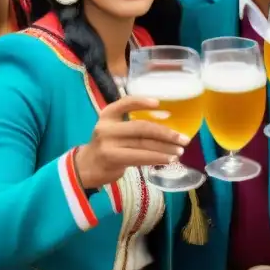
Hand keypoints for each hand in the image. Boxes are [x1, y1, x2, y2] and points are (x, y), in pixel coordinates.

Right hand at [75, 96, 189, 189]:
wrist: (86, 167)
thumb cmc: (107, 146)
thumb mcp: (114, 129)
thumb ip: (132, 125)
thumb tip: (166, 125)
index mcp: (108, 114)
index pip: (125, 102)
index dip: (142, 102)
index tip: (159, 103)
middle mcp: (107, 127)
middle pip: (141, 128)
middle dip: (165, 133)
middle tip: (183, 138)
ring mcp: (108, 144)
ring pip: (143, 144)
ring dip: (165, 149)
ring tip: (180, 151)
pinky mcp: (112, 159)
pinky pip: (139, 157)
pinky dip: (156, 158)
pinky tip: (168, 159)